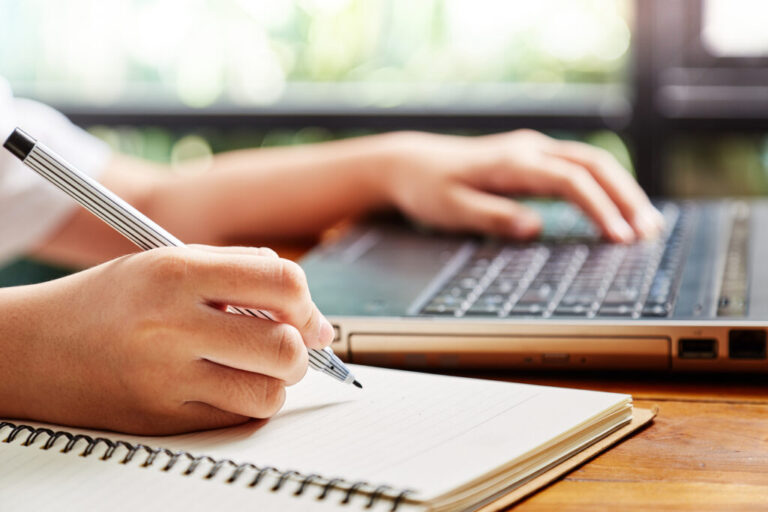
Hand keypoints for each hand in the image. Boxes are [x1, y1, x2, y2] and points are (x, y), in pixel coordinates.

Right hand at [0, 245, 333, 434]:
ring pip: (269, 393)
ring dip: (276, 381)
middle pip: (284, 346)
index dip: (306, 301)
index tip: (304, 313)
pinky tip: (226, 384)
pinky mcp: (161, 420)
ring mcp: (165, 379)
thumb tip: (312, 316)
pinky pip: (238, 419)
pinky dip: (247, 403)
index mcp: (176, 272)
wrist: (32, 348)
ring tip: (254, 367)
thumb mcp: (168, 260)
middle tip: (288, 345)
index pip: (282, 283)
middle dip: (300, 348)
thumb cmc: (111, 301)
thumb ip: (242, 270)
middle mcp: (171, 326)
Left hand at [380, 130, 664, 242]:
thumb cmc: (427, 188)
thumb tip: (535, 227)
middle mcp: (529, 150)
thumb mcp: (451, 209)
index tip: (620, 237)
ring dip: (622, 191)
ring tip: (647, 224)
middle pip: (594, 165)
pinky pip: (579, 169)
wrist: (408, 165)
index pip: (570, 180)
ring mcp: (533, 151)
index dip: (600, 208)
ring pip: (592, 163)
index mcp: (512, 162)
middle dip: (626, 197)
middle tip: (650, 232)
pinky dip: (605, 187)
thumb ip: (492, 217)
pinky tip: (618, 209)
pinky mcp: (532, 160)